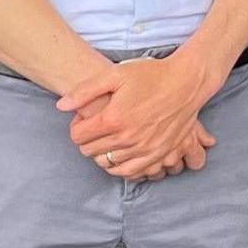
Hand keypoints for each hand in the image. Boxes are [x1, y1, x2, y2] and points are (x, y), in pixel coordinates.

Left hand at [64, 55, 222, 178]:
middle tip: (95, 127)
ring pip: (108, 164)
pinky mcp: (157, 155)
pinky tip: (120, 155)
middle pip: (90, 152)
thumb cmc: (150, 75)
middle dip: (87, 140)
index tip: (84, 119)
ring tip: (108, 140)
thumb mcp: (115, 74)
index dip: (76, 127)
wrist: (186, 82)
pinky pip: (130, 172)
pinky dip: (120, 167)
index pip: (78, 136)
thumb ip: (85, 91)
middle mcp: (126, 138)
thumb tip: (61, 106)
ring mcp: (143, 149)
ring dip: (102, 154)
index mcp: (113, 119)